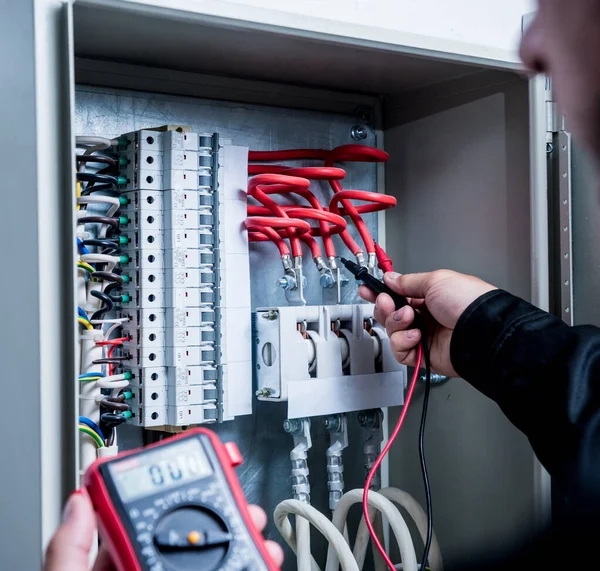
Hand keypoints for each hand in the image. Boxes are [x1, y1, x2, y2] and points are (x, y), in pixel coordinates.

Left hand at [44, 491, 283, 570]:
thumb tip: (79, 501)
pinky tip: (263, 565)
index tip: (194, 481)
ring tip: (261, 541)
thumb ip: (67, 556)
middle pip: (187, 544)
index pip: (140, 527)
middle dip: (222, 520)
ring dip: (245, 548)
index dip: (169, 499)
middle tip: (243, 509)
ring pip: (216, 564)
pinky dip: (251, 570)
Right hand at [359, 270, 496, 376]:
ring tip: (409, 318)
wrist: (482, 331)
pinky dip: (402, 342)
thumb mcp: (436, 280)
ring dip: (395, 323)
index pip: (398, 294)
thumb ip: (408, 281)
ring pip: (392, 331)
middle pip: (390, 314)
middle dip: (384, 306)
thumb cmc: (468, 302)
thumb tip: (391, 278)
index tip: (367, 290)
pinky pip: (399, 351)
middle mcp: (425, 316)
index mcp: (429, 296)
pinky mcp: (422, 355)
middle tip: (386, 302)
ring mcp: (423, 336)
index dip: (380, 292)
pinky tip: (415, 335)